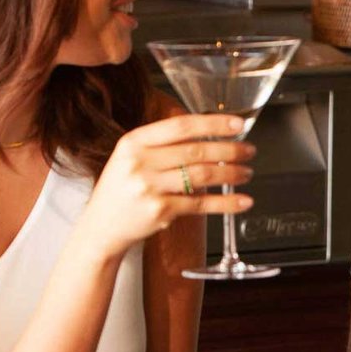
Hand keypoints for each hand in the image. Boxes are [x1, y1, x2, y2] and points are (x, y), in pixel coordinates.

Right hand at [77, 113, 256, 257]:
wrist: (101, 227)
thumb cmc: (123, 189)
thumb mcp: (132, 157)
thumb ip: (163, 144)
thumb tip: (210, 132)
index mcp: (134, 142)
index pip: (181, 126)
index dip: (213, 124)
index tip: (237, 124)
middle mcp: (139, 162)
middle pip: (196, 151)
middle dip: (230, 150)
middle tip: (249, 150)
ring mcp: (149, 187)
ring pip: (202, 176)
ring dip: (231, 174)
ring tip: (246, 172)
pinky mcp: (159, 211)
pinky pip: (201, 204)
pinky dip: (226, 203)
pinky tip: (242, 201)